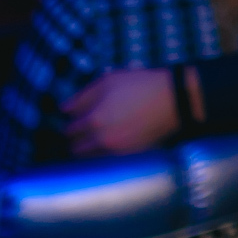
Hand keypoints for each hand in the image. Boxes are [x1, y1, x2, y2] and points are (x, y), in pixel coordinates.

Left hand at [63, 68, 177, 155]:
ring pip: (88, 156)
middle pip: (74, 146)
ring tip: (95, 134)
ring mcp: (115, 149)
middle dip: (75, 137)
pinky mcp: (128, 154)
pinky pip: (104, 157)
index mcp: (94, 119)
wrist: (174, 101)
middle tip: (83, 125)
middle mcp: (101, 139)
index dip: (71, 120)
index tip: (76, 115)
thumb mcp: (109, 80)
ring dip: (86, 146)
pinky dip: (101, 150)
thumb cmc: (141, 85)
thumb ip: (83, 95)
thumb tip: (63, 109)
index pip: (69, 128)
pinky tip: (110, 137)